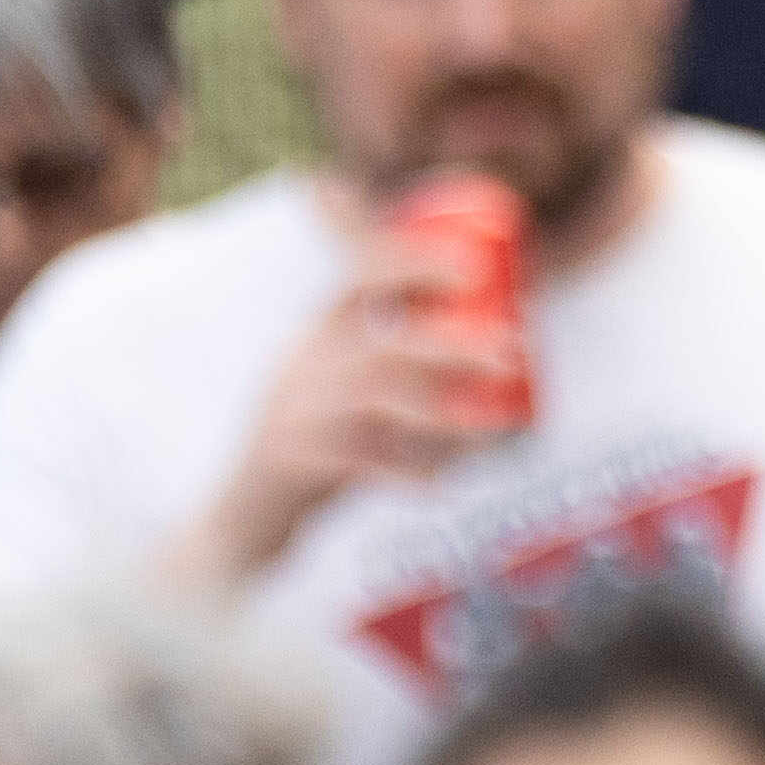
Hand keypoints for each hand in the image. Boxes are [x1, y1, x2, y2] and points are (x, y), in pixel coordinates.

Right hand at [203, 259, 523, 576]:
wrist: (249, 502)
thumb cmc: (326, 432)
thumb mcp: (351, 380)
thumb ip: (409, 359)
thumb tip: (509, 343)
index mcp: (323, 326)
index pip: (363, 273)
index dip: (418, 262)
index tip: (475, 265)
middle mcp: (308, 359)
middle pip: (386, 342)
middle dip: (456, 344)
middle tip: (515, 352)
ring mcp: (299, 409)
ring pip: (379, 400)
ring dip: (446, 411)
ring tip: (496, 422)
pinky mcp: (297, 459)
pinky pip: (361, 462)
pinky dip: (408, 471)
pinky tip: (445, 481)